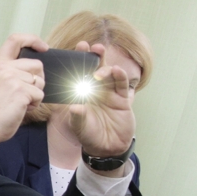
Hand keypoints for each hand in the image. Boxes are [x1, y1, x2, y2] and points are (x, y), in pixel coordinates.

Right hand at [0, 33, 49, 160]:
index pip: (16, 39)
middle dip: (38, 79)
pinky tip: (22, 108)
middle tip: (27, 92)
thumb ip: (7, 71)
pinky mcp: (21, 91)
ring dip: (35, 94)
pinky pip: (40, 94)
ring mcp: (13, 78)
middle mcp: (4, 67)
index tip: (43, 47)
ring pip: (40, 81)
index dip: (33, 40)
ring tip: (20, 102)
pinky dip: (35, 104)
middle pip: (36, 64)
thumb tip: (29, 69)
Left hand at [67, 40, 135, 171]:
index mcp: (82, 94)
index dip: (77, 62)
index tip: (74, 51)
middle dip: (92, 56)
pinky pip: (121, 85)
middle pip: (94, 69)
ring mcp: (109, 94)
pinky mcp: (122, 99)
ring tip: (100, 70)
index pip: (78, 74)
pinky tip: (116, 70)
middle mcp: (95, 90)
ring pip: (109, 74)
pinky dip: (120, 76)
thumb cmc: (89, 136)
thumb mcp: (80, 127)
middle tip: (90, 47)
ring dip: (105, 67)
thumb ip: (78, 116)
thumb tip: (74, 106)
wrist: (107, 148)